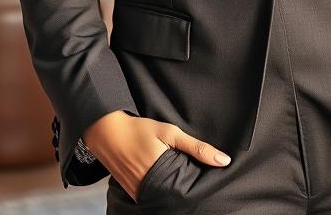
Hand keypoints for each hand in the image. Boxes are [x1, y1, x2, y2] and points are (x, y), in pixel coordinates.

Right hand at [83, 110, 230, 200]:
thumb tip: (224, 161)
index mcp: (161, 178)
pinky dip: (160, 191)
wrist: (106, 132)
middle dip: (186, 189)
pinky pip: (151, 197)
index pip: (188, 191)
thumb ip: (197, 147)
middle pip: (176, 197)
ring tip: (182, 178)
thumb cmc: (140, 130)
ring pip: (164, 199)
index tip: (209, 180)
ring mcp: (139, 195)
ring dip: (173, 191)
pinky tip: (166, 180)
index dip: (198, 186)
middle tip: (196, 178)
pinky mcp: (132, 194)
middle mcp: (149, 192)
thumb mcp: (170, 133)